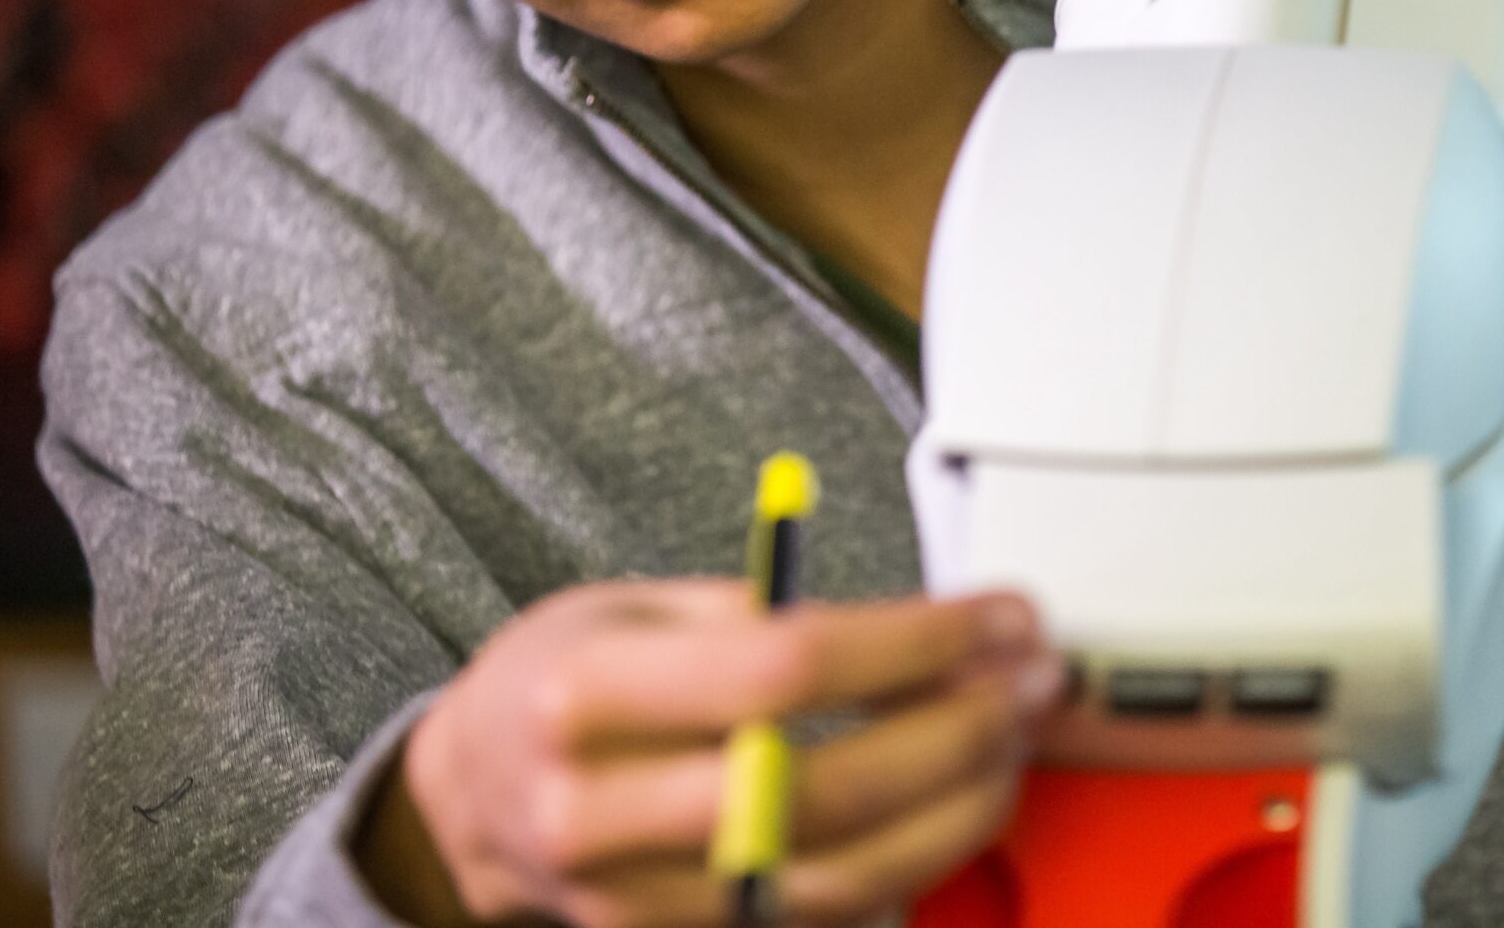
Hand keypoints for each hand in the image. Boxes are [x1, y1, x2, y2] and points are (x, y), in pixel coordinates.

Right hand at [365, 577, 1062, 927]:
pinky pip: (821, 919)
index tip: (999, 616)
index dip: (916, 642)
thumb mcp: (632, 606)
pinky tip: (954, 805)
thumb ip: (763, 613)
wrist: (469, 801)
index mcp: (585, 696)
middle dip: (960, 731)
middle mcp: (601, 811)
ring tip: (1012, 744)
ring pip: (839, 877)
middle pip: (825, 787)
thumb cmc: (558, 682)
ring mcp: (637, 899)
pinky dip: (907, 864)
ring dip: (957, 809)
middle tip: (1033, 681)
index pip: (787, 669)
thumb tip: (926, 630)